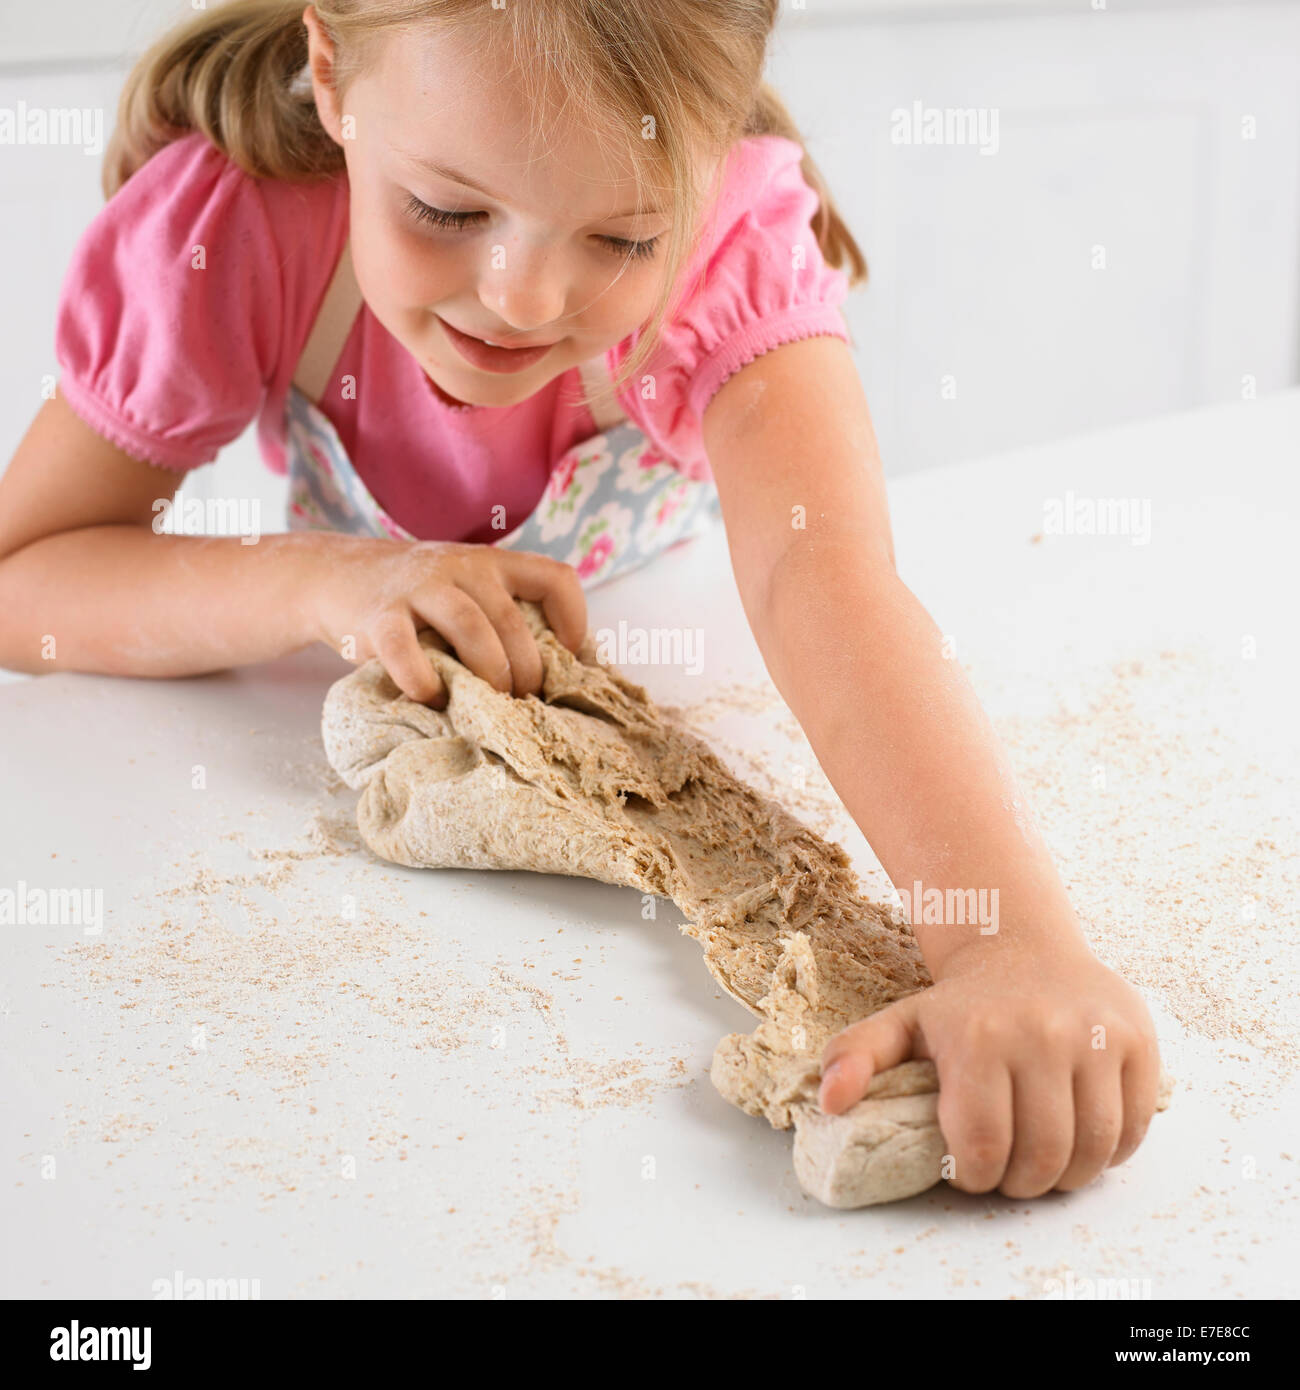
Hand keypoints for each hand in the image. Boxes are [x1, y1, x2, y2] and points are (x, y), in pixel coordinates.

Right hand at [304, 536, 585, 705]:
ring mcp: (419, 587)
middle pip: (513, 621)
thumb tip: (553, 681)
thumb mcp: (467, 591)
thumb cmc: (419, 600)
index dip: (574, 620)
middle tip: (521, 704)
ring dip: (489, 675)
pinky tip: (432, 698)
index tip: (568, 658)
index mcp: (492, 564)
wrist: (336, 575)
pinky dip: (423, 680)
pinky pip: (405, 650)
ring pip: (472, 628)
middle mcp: (462, 567)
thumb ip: (503, 618)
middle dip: (526, 672)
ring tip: (489, 706)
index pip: (554, 577)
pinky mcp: (378, 615)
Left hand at [817, 937, 1160, 1196]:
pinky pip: (1134, 1126)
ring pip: (1094, 1148)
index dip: (976, 1176)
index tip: (969, 1169)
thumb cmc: (960, 1004)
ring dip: (1069, 1176)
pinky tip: (1080, 1139)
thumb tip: (829, 1102)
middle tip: (1009, 1175)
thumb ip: (856, 1057)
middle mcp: (1041, 1034)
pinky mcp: (1138, 1040)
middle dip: (1022, 1183)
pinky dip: (1112, 1151)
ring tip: (1044, 1165)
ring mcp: (1096, 1036)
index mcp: (977, 1036)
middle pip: (1043, 1155)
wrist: (1021, 947)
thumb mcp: (901, 1023)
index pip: (985, 1147)